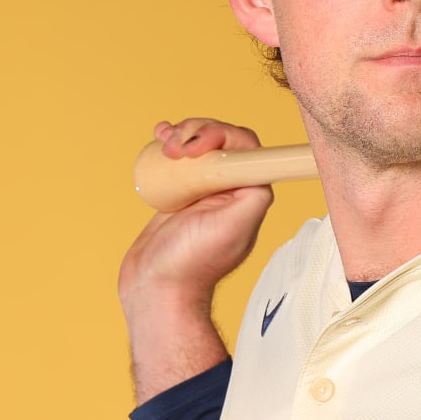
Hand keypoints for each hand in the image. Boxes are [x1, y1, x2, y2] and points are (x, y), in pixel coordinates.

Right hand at [117, 118, 274, 321]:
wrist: (156, 286)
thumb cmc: (193, 262)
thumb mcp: (234, 227)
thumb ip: (254, 196)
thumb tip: (264, 166)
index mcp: (249, 193)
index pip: (245, 147)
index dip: (222, 135)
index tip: (196, 146)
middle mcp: (229, 189)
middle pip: (220, 141)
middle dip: (196, 133)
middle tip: (175, 149)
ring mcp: (203, 189)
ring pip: (198, 145)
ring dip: (181, 134)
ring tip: (164, 145)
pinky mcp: (180, 191)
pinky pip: (178, 158)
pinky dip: (168, 142)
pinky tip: (158, 137)